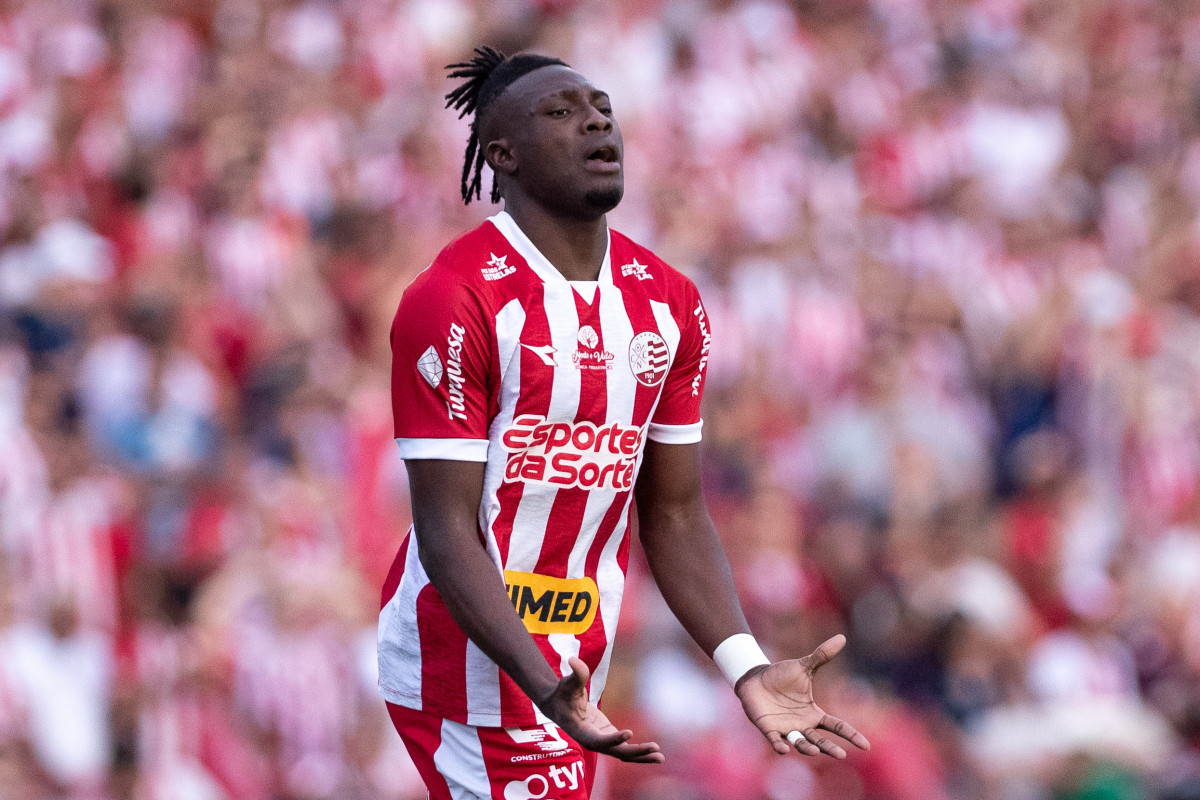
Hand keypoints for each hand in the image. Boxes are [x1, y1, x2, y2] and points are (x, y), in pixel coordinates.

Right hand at [539, 657, 664, 763]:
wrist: (558, 706)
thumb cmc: (563, 694)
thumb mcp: (568, 683)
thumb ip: (576, 674)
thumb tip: (573, 659)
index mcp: (582, 732)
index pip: (599, 741)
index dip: (613, 739)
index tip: (629, 732)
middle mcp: (592, 742)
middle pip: (616, 752)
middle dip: (636, 752)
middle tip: (656, 749)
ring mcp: (602, 742)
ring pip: (623, 754)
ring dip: (641, 756)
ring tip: (660, 757)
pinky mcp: (608, 738)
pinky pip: (625, 748)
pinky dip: (639, 751)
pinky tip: (654, 752)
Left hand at [735, 634, 870, 758]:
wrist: (756, 678)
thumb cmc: (781, 676)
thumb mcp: (804, 666)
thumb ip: (822, 656)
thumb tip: (842, 637)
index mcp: (814, 714)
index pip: (836, 726)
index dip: (851, 735)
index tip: (866, 745)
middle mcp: (802, 725)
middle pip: (820, 740)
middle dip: (829, 748)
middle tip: (841, 755)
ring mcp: (785, 728)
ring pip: (799, 743)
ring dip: (807, 748)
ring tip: (815, 751)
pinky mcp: (768, 728)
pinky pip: (774, 740)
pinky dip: (779, 745)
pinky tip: (784, 749)